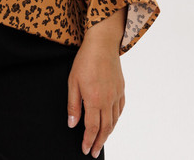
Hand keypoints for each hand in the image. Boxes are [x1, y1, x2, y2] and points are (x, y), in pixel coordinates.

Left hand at [67, 34, 124, 157]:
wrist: (102, 44)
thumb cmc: (85, 60)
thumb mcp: (73, 81)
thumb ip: (73, 105)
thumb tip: (72, 124)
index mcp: (94, 100)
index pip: (92, 127)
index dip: (89, 141)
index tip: (86, 150)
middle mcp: (107, 100)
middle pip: (105, 128)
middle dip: (99, 142)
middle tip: (94, 152)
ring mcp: (116, 95)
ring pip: (114, 121)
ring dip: (108, 133)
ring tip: (101, 141)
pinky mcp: (121, 89)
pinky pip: (120, 110)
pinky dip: (116, 120)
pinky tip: (112, 122)